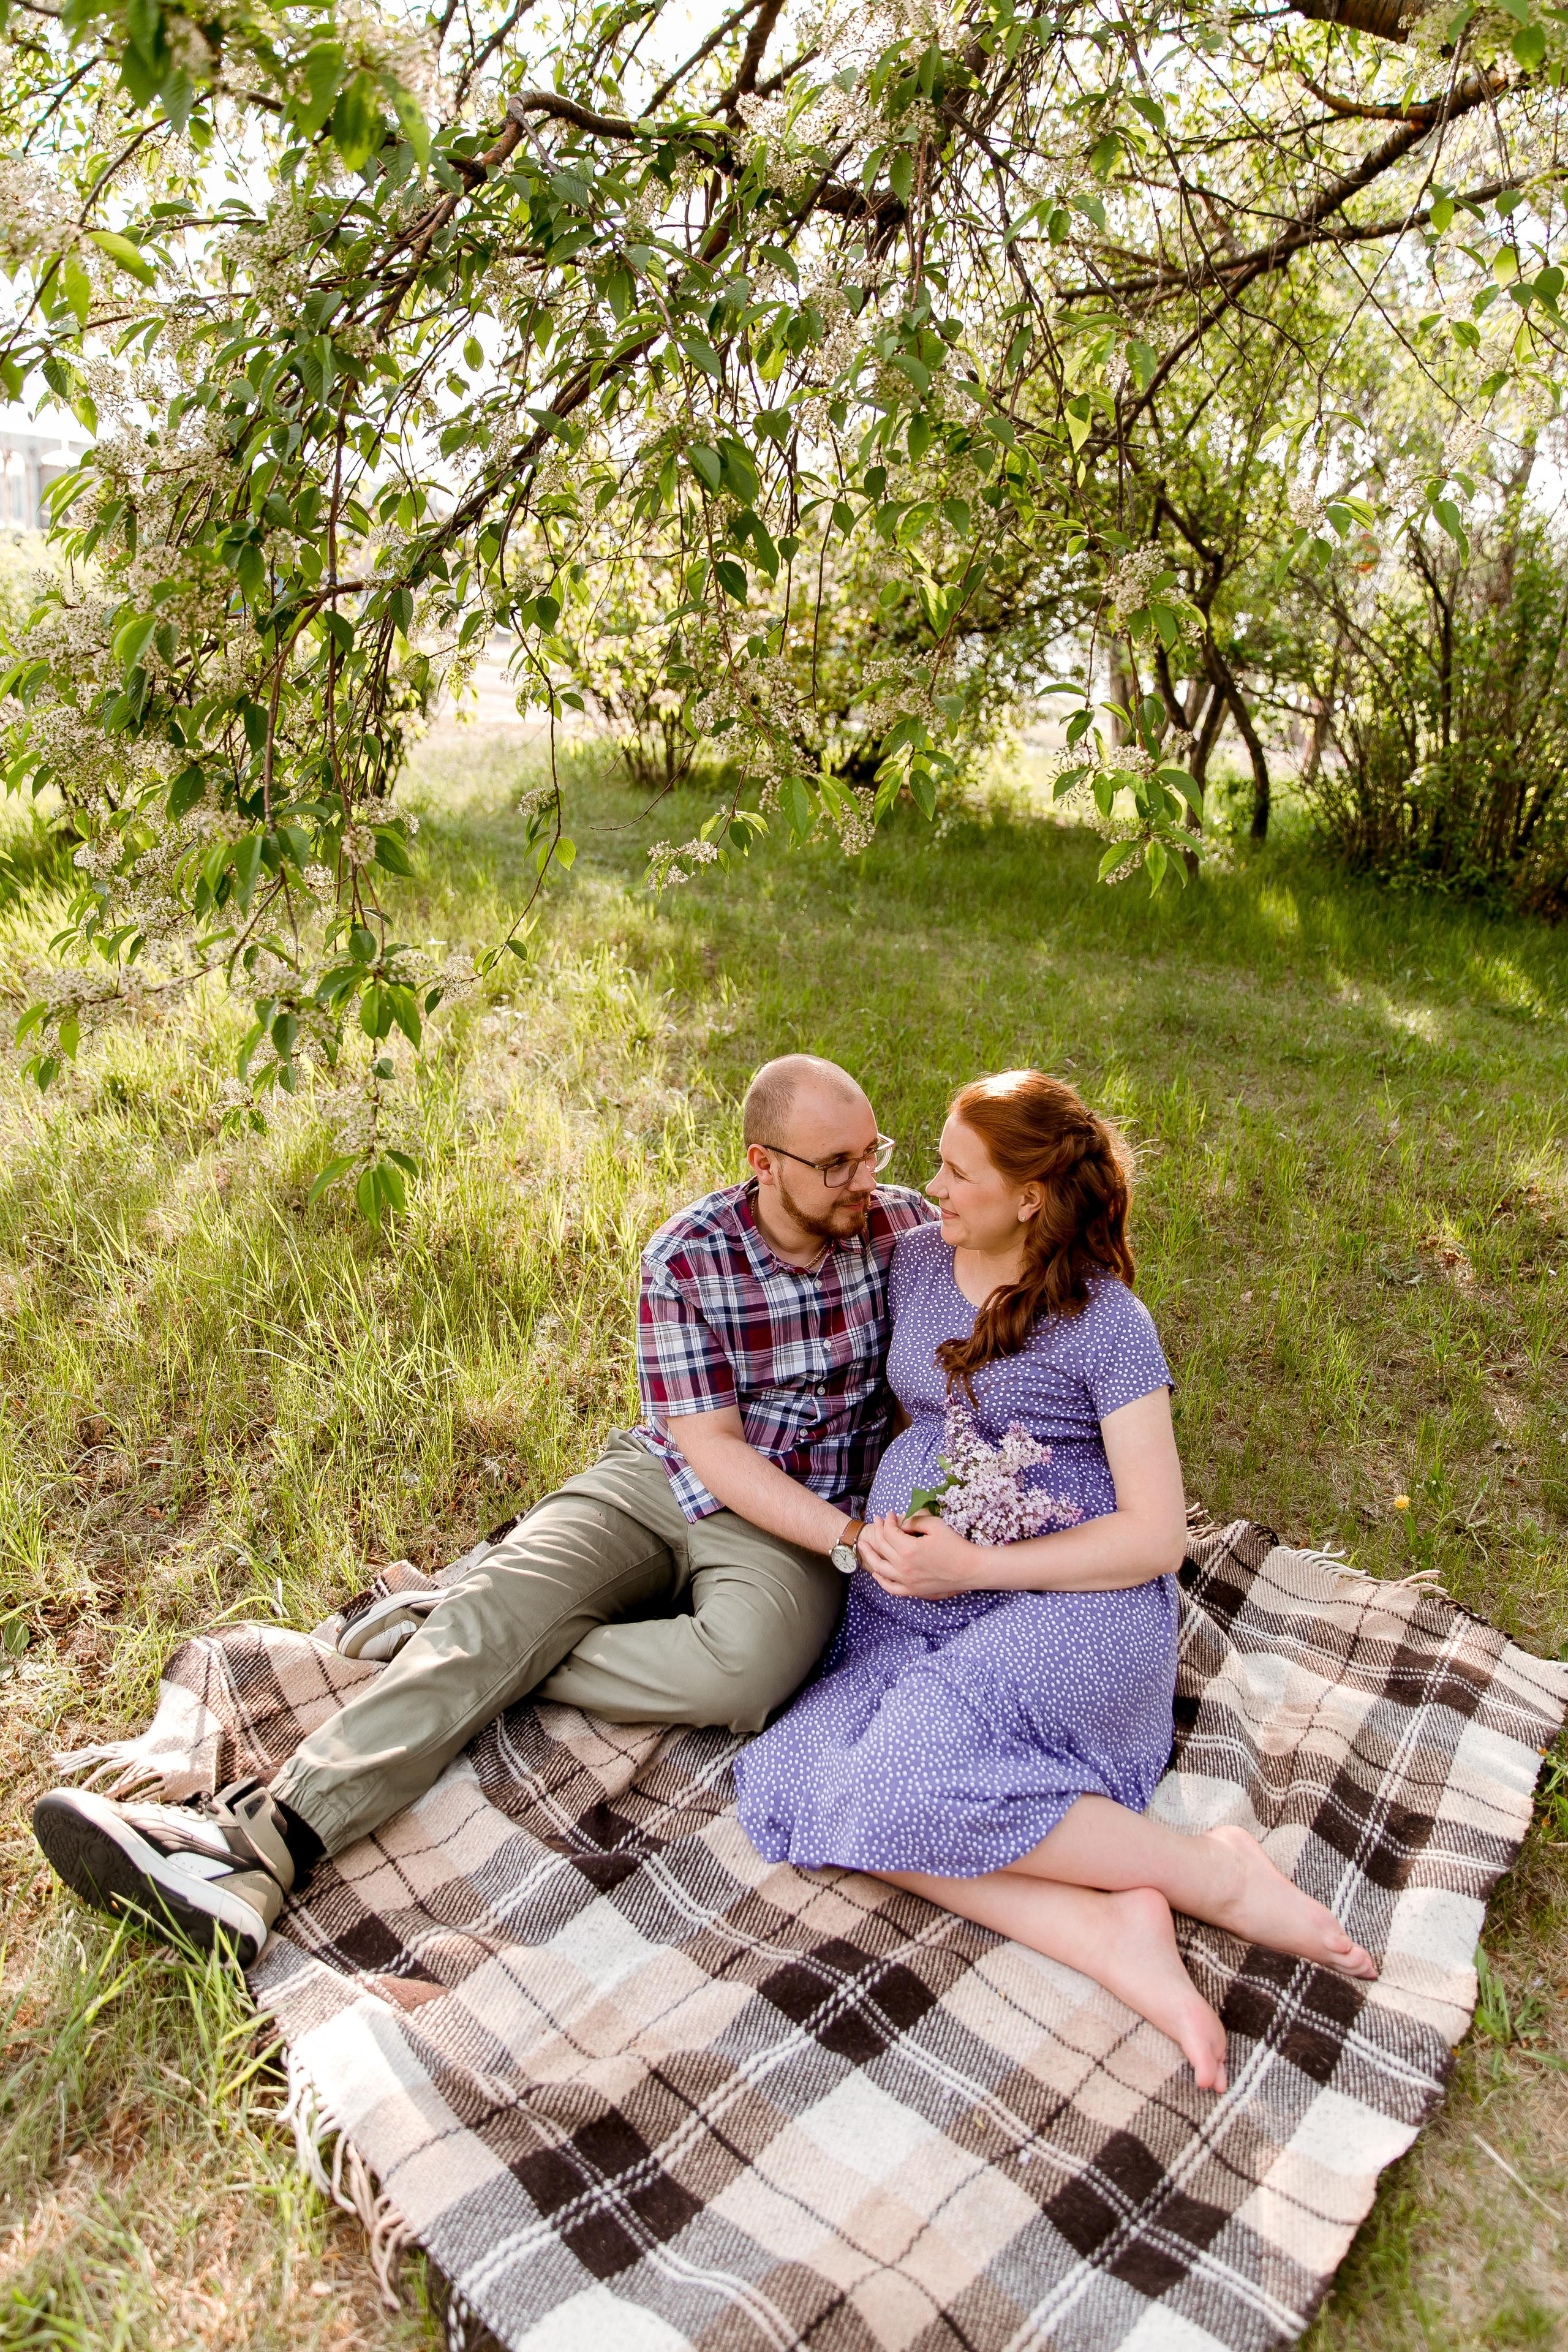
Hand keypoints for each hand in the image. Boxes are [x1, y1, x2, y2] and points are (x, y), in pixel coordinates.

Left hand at [857, 1510, 980, 1599]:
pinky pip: (890, 1588)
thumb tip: (899, 1522)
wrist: (970, 1569)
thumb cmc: (955, 1545)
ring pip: (880, 1568)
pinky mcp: (913, 1591)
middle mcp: (903, 1567)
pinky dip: (881, 1580)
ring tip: (863, 1545)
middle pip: (882, 1546)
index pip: (889, 1532)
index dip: (888, 1520)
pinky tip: (876, 1573)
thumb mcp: (935, 1525)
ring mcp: (907, 1581)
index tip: (891, 1514)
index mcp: (908, 1550)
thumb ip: (914, 1521)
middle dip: (878, 1530)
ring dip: (870, 1555)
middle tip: (878, 1521)